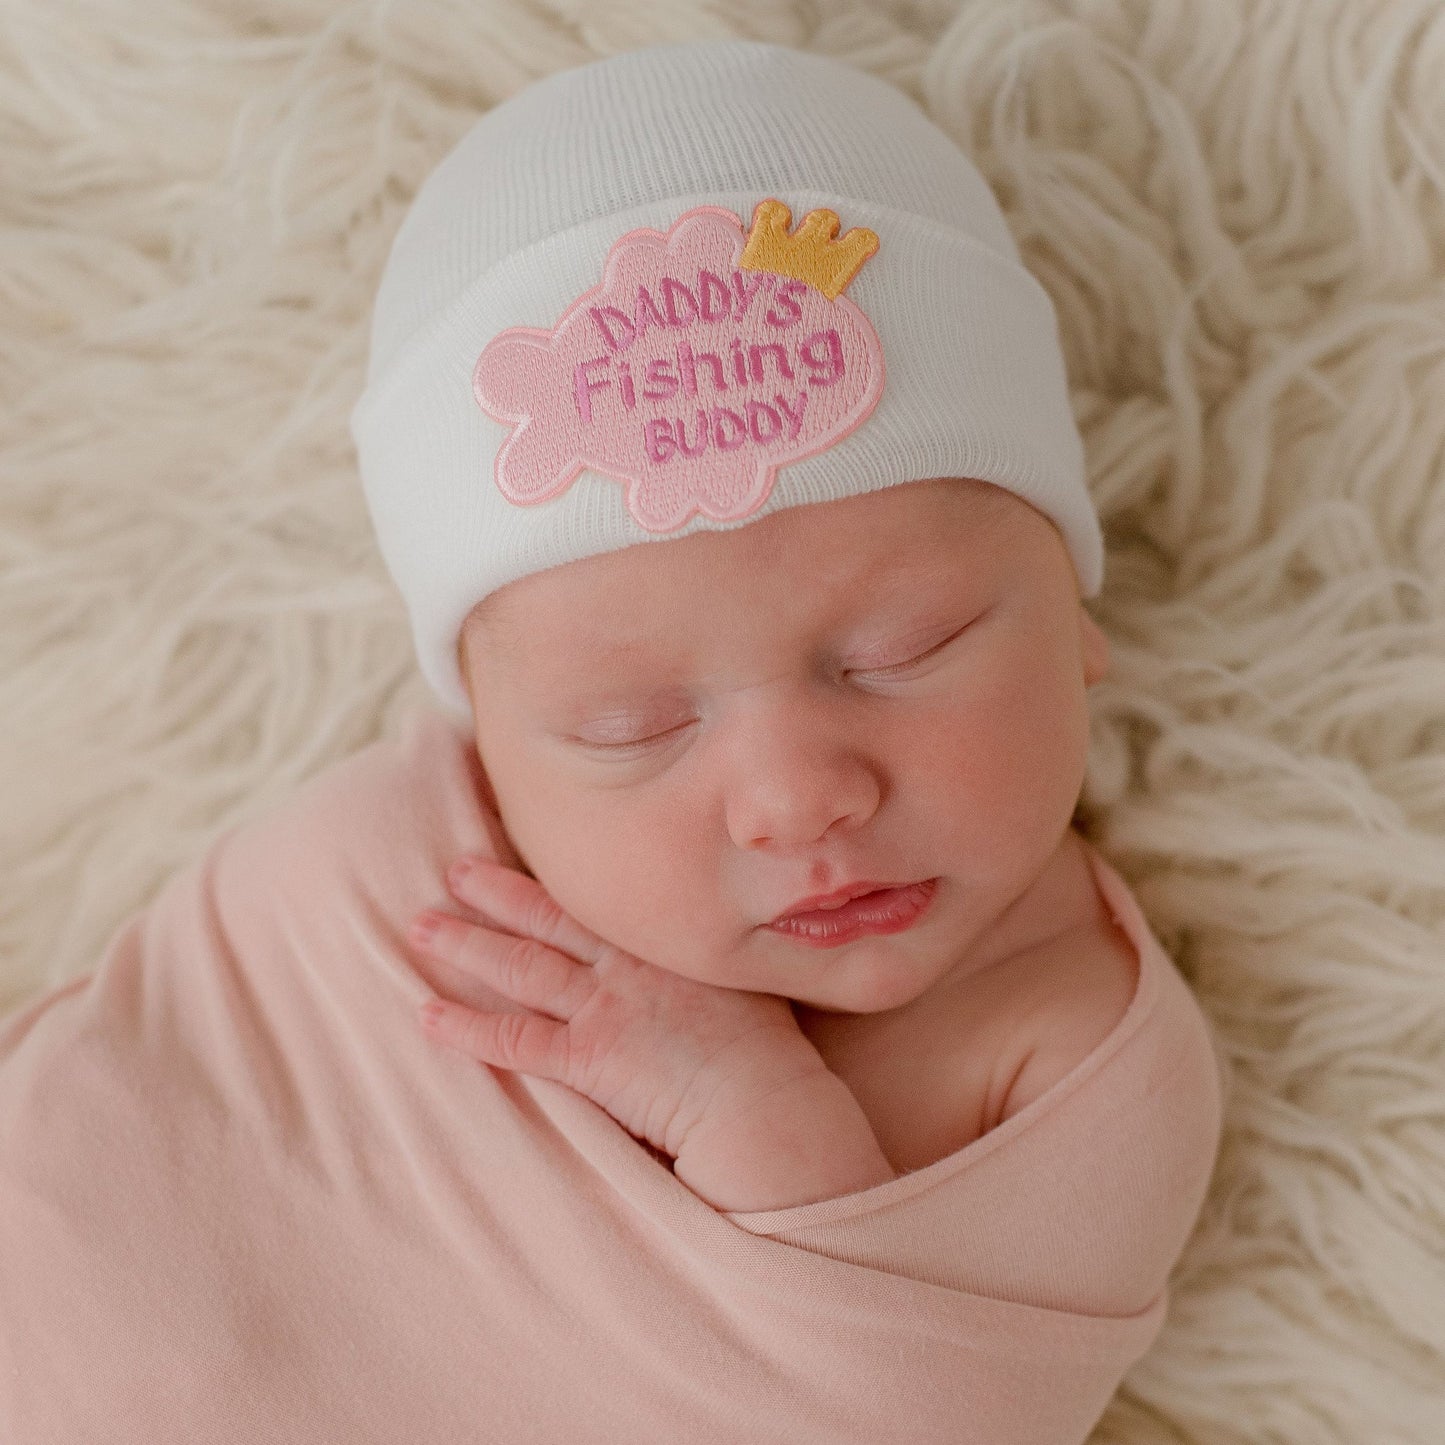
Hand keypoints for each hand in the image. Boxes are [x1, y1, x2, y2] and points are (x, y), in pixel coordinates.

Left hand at [409, 856, 834, 1164]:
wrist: (767, 1104)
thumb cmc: (768, 1053)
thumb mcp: (745, 983)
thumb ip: (710, 962)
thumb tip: (706, 944)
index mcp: (664, 943)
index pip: (595, 900)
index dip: (552, 876)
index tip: (520, 848)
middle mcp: (627, 965)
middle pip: (546, 918)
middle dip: (495, 891)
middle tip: (453, 870)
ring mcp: (605, 1008)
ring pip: (520, 966)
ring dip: (467, 944)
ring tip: (421, 926)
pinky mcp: (589, 1059)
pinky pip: (515, 1040)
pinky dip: (468, 1028)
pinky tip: (426, 1015)